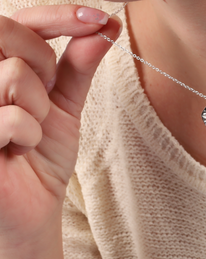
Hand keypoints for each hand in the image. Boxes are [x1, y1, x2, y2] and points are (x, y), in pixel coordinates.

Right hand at [0, 5, 120, 245]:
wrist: (34, 203)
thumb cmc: (43, 155)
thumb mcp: (64, 105)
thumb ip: (78, 66)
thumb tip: (107, 26)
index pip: (21, 21)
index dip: (61, 16)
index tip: (101, 20)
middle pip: (9, 33)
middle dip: (45, 67)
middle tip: (47, 101)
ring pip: (13, 74)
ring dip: (39, 109)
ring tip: (30, 134)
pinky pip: (11, 117)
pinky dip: (29, 137)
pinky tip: (19, 152)